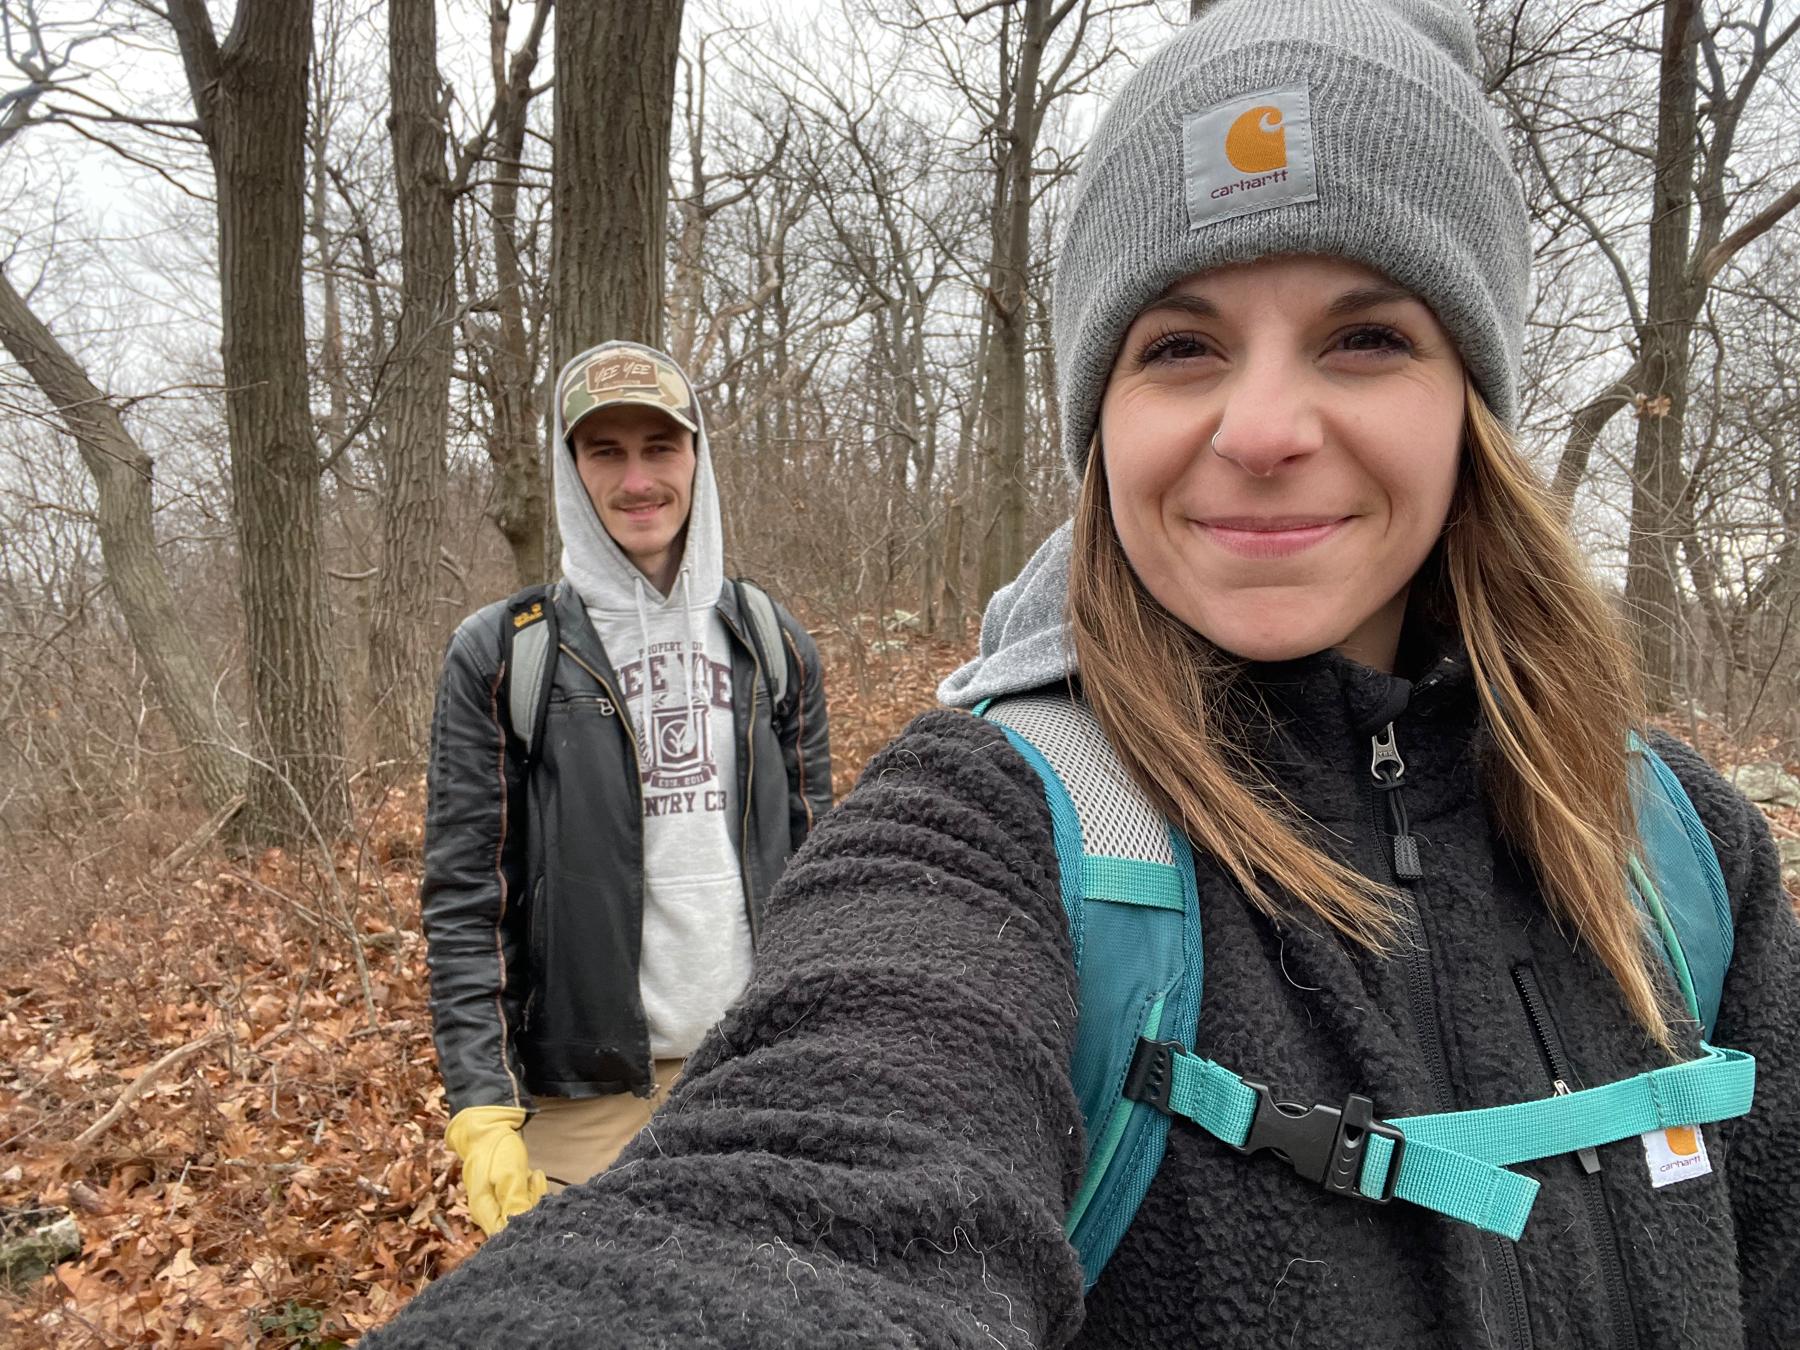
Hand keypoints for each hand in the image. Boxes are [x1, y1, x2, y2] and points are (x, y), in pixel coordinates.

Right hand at [445, 1104, 546, 1235]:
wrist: (486, 1128)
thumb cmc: (496, 1150)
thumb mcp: (509, 1174)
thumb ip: (515, 1201)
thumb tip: (523, 1226)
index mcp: (484, 1212)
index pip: (506, 1235)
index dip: (525, 1227)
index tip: (539, 1206)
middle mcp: (488, 1213)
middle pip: (515, 1225)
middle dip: (532, 1206)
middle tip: (536, 1181)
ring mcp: (495, 1204)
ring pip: (521, 1212)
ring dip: (533, 1196)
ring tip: (535, 1175)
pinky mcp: (502, 1195)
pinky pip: (520, 1201)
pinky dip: (530, 1190)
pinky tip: (533, 1175)